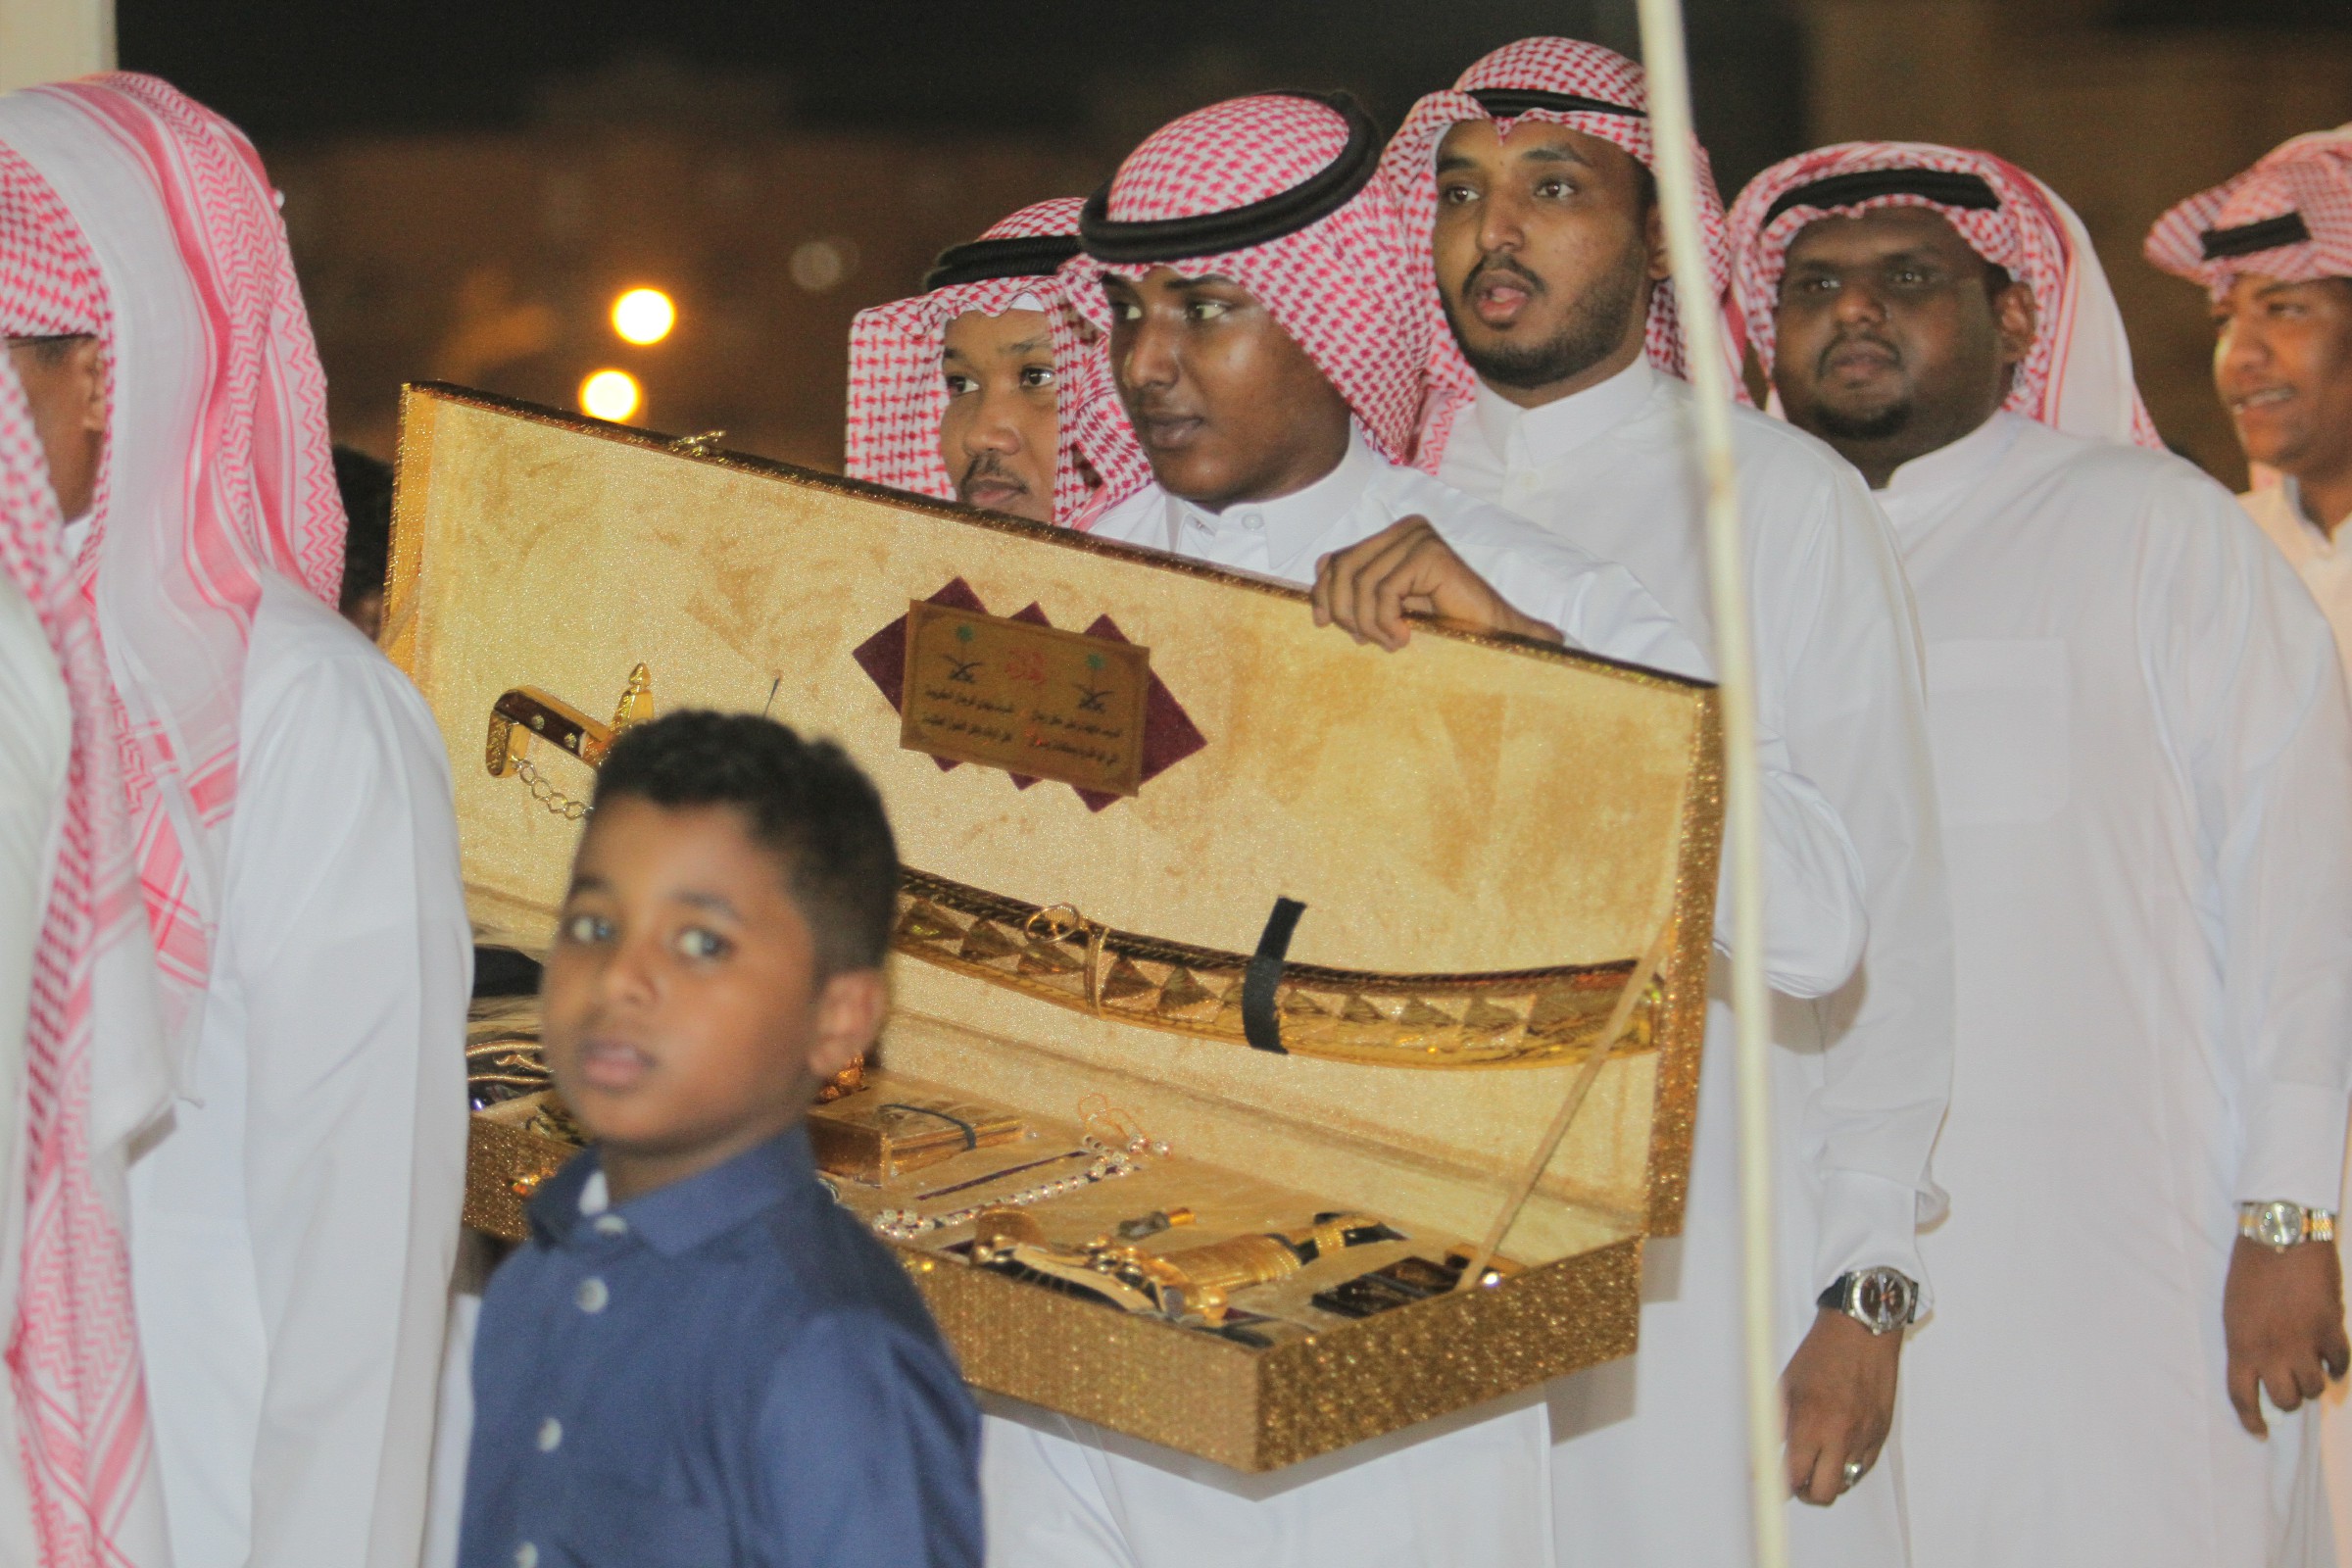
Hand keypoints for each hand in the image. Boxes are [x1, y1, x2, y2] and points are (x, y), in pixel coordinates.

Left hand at [1310, 517, 1563, 651]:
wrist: (1493, 639)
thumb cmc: (1442, 628)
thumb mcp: (1388, 606)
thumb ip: (1357, 586)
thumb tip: (1319, 568)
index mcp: (1394, 536)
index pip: (1338, 558)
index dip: (1323, 592)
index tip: (1323, 624)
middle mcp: (1407, 529)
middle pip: (1344, 567)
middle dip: (1343, 610)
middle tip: (1362, 639)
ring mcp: (1420, 537)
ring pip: (1362, 583)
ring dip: (1368, 623)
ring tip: (1388, 643)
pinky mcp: (1431, 554)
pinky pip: (1384, 592)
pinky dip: (1386, 622)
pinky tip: (1403, 638)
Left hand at [1782, 1308, 1900, 1505]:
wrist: (1862, 1332)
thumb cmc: (1821, 1353)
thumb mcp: (1786, 1386)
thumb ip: (1775, 1423)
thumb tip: (1760, 1451)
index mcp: (1810, 1422)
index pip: (1792, 1476)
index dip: (1778, 1486)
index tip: (1771, 1484)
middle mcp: (1839, 1435)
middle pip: (1822, 1494)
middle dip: (1805, 1492)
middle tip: (1796, 1481)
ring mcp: (1863, 1438)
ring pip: (1844, 1484)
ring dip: (1827, 1479)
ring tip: (1816, 1462)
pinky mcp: (1881, 1434)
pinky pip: (1863, 1468)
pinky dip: (1848, 1467)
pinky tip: (1837, 1450)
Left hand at [2223, 1235, 2348, 1435]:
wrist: (2279, 1235)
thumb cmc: (2250, 1269)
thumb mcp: (2235, 1310)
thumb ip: (2248, 1342)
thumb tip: (2265, 1370)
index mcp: (2239, 1344)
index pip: (2241, 1395)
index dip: (2250, 1419)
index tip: (2259, 1432)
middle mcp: (2270, 1350)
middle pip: (2285, 1399)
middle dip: (2289, 1397)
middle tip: (2291, 1384)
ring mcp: (2302, 1341)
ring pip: (2314, 1387)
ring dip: (2313, 1381)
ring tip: (2310, 1367)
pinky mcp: (2329, 1328)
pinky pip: (2339, 1363)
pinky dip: (2338, 1366)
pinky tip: (2333, 1360)